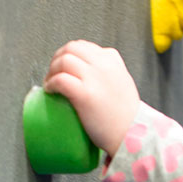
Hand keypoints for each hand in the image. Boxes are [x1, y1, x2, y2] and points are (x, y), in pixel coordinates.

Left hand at [43, 41, 139, 157]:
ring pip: (64, 60)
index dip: (70, 54)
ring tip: (50, 83)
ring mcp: (94, 78)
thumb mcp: (123, 83)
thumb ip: (110, 72)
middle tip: (53, 73)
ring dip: (51, 70)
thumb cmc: (127, 116)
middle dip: (57, 58)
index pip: (84, 46)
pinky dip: (51, 83)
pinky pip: (60, 79)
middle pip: (71, 48)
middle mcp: (104, 65)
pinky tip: (50, 91)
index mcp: (113, 60)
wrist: (132, 134)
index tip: (65, 67)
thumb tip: (90, 71)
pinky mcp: (85, 94)